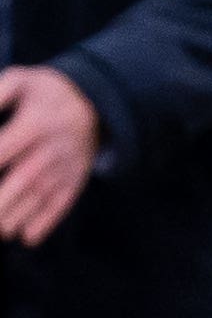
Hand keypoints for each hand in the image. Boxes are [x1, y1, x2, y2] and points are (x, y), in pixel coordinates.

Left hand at [0, 65, 100, 246]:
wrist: (95, 100)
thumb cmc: (46, 92)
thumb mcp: (21, 81)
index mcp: (34, 124)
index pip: (3, 150)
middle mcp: (51, 149)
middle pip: (23, 180)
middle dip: (1, 201)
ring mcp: (66, 166)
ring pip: (40, 197)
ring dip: (15, 217)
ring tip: (0, 230)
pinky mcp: (75, 179)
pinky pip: (62, 204)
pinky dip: (45, 223)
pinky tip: (26, 236)